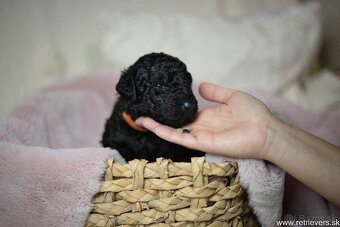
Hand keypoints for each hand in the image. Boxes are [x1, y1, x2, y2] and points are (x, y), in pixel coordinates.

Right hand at [136, 82, 275, 159]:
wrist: (266, 130)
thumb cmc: (254, 114)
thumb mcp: (231, 97)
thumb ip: (215, 92)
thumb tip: (200, 85)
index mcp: (207, 117)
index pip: (184, 115)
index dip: (170, 111)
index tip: (157, 104)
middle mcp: (201, 127)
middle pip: (174, 125)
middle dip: (157, 120)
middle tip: (140, 113)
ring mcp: (200, 136)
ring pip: (172, 132)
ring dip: (155, 126)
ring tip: (139, 119)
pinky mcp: (201, 143)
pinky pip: (179, 138)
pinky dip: (164, 132)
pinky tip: (151, 125)